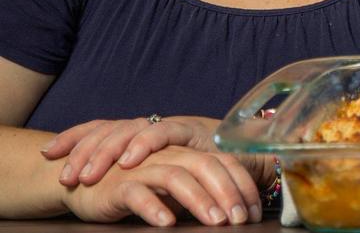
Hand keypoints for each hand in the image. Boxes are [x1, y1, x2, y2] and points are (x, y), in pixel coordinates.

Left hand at [42, 116, 219, 186]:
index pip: (100, 129)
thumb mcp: (155, 181)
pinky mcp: (191, 130)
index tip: (47, 152)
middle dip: (83, 151)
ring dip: (106, 151)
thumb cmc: (197, 177)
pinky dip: (144, 145)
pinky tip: (129, 161)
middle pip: (108, 129)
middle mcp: (149, 125)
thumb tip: (99, 194)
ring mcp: (169, 125)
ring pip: (130, 129)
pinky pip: (164, 131)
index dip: (73, 137)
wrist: (242, 162)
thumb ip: (133, 182)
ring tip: (87, 174)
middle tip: (66, 176)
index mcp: (136, 135)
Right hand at [61, 145, 263, 225]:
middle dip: (228, 192)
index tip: (256, 213)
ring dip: (199, 199)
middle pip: (205, 166)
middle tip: (242, 219)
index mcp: (187, 155)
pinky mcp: (118, 186)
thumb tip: (231, 215)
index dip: (242, 186)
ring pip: (176, 177)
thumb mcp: (173, 189)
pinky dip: (154, 208)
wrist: (84, 178)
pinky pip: (137, 194)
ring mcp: (144, 169)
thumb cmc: (136, 185)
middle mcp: (169, 157)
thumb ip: (199, 194)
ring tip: (215, 221)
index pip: (224, 163)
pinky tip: (167, 223)